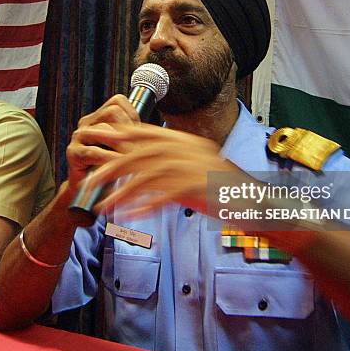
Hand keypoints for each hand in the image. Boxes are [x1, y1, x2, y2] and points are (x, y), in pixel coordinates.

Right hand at [65, 95, 140, 194]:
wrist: (91, 191)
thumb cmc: (110, 167)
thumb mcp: (124, 147)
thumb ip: (134, 134)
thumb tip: (155, 130)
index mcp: (99, 117)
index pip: (117, 102)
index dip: (132, 115)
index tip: (140, 133)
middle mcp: (87, 122)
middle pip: (112, 111)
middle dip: (129, 129)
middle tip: (139, 147)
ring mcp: (78, 136)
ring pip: (104, 128)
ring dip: (122, 144)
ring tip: (133, 157)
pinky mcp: (72, 152)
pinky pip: (93, 151)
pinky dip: (109, 158)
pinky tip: (119, 165)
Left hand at [76, 123, 236, 216]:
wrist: (256, 203)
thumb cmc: (226, 189)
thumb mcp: (200, 167)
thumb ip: (175, 162)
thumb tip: (147, 165)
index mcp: (190, 143)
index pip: (152, 133)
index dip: (126, 136)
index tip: (106, 142)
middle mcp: (190, 151)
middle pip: (144, 153)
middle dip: (114, 165)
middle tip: (93, 178)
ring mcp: (194, 169)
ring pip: (148, 177)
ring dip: (122, 192)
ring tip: (104, 205)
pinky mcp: (198, 189)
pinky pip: (164, 198)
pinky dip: (144, 208)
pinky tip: (129, 217)